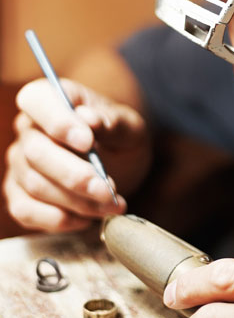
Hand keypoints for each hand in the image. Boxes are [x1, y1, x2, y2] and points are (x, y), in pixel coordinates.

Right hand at [3, 77, 150, 231]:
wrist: (122, 162)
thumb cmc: (123, 137)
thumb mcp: (130, 126)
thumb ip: (113, 121)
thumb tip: (89, 119)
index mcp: (53, 98)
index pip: (37, 100)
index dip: (57, 122)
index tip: (87, 142)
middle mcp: (29, 128)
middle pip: (36, 152)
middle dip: (75, 175)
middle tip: (108, 190)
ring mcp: (20, 162)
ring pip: (35, 185)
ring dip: (76, 201)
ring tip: (112, 205)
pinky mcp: (20, 193)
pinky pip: (25, 211)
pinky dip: (58, 220)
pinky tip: (87, 219)